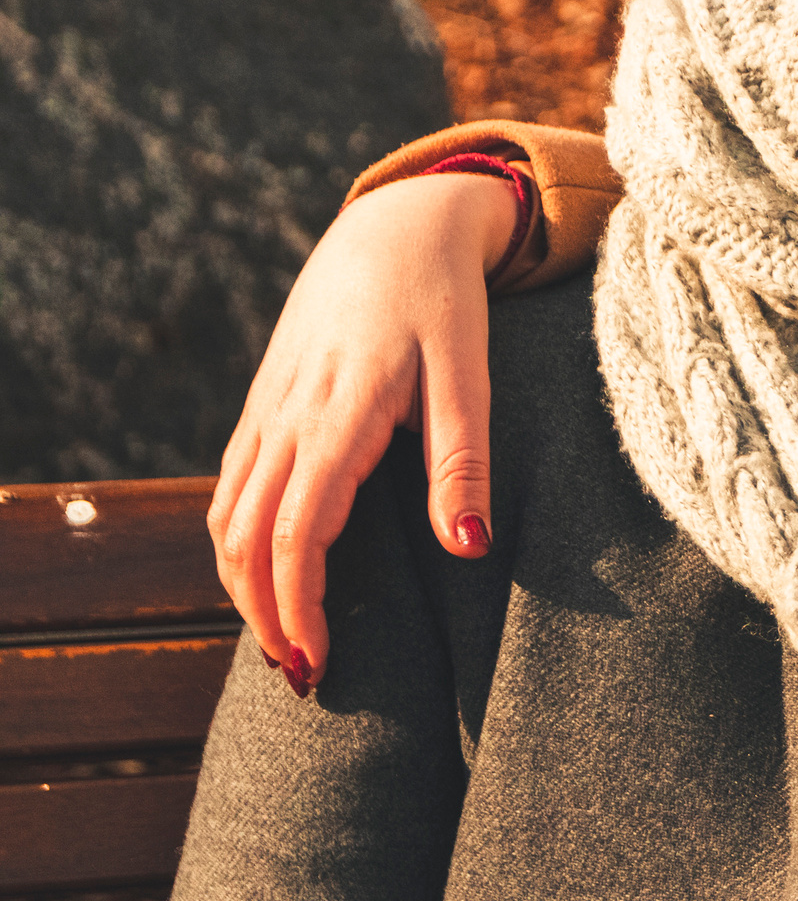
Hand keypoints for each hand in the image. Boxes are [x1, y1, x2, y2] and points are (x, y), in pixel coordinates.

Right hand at [208, 172, 519, 690]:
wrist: (396, 224)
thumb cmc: (445, 299)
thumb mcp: (469, 372)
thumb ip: (465, 462)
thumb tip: (468, 551)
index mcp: (338, 417)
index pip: (296, 536)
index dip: (299, 609)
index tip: (319, 664)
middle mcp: (287, 417)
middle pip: (244, 539)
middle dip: (262, 614)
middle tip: (300, 675)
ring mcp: (267, 408)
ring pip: (225, 514)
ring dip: (241, 583)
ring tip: (282, 638)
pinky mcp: (265, 401)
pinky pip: (230, 482)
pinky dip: (236, 539)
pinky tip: (266, 571)